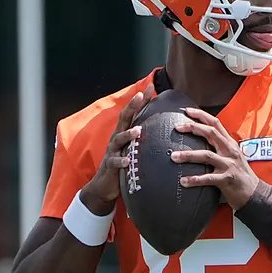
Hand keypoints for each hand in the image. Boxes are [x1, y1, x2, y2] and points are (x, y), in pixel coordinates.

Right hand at [82, 90, 152, 214]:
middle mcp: (117, 138)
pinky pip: (114, 162)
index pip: (134, 113)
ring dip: (128, 134)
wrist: (105, 186)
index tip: (151, 86)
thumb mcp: (135, 150)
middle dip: (132, 107)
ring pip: (119, 139)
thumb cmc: (124, 165)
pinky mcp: (110, 166)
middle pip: (124, 119)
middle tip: (140, 96)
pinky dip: (121, 161)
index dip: (141, 100)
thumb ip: (145, 140)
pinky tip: (127, 161)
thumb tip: (166, 131)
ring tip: (138, 131)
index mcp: (125, 133)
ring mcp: (112, 151)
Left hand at [171, 107, 260, 208]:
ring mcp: (229, 165)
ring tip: (174, 156)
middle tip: (177, 127)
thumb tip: (200, 143)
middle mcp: (230, 151)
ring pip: (206, 155)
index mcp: (230, 144)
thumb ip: (220, 149)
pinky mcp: (227, 180)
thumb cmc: (240, 176)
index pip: (216, 124)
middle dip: (193, 128)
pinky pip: (208, 179)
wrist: (255, 194)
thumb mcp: (232, 157)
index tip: (187, 111)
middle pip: (211, 133)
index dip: (201, 115)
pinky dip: (195, 180)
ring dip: (188, 155)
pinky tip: (183, 181)